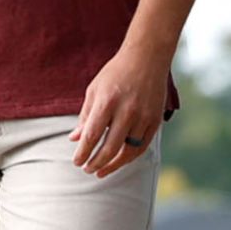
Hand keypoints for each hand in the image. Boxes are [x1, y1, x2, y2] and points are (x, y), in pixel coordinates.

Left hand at [72, 45, 167, 177]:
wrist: (147, 58)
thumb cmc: (116, 73)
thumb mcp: (95, 90)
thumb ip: (85, 116)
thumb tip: (75, 140)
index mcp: (107, 102)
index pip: (91, 136)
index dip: (83, 153)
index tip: (76, 162)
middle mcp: (126, 111)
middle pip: (109, 148)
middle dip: (96, 163)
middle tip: (87, 169)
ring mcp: (143, 117)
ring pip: (127, 151)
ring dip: (112, 165)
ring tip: (101, 171)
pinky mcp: (155, 120)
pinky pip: (142, 146)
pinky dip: (130, 157)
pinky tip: (119, 161)